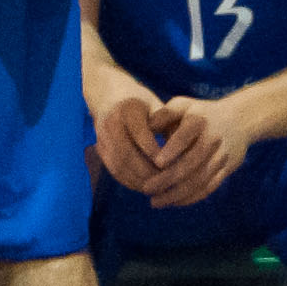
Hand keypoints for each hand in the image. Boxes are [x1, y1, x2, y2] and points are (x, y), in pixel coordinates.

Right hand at [88, 72, 173, 195]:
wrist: (110, 96)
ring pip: (118, 165)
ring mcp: (102, 136)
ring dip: (138, 180)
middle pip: (127, 154)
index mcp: (129, 109)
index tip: (173, 165)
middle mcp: (111, 123)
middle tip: (168, 183)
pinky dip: (129, 181)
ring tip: (158, 188)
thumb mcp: (158, 107)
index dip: (155, 152)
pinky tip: (145, 186)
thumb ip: (170, 126)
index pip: (141, 135)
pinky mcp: (100, 148)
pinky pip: (114, 170)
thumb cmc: (143, 104)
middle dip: (148, 172)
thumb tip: (186, 151)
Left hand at [142, 93, 258, 209]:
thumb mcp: (182, 106)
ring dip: (177, 193)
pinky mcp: (226, 169)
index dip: (172, 150)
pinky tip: (173, 202)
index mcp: (199, 121)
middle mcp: (213, 139)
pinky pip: (209, 187)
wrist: (240, 120)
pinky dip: (191, 197)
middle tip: (145, 188)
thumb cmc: (198, 113)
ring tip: (155, 202)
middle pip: (192, 163)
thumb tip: (146, 127)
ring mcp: (221, 156)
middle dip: (168, 179)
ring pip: (200, 179)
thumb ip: (163, 114)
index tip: (156, 163)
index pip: (185, 137)